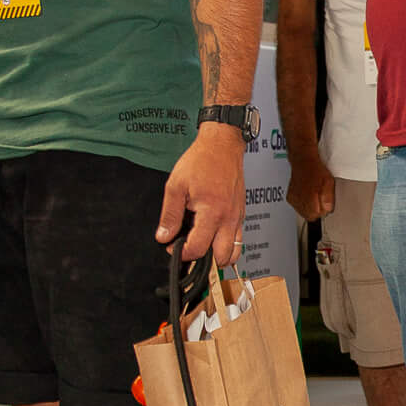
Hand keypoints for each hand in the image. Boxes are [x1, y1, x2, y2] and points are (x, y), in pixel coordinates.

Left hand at [157, 123, 246, 266]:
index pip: (198, 248)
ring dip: (220, 256)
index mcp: (212, 212)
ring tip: (204, 247)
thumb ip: (170, 215)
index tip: (174, 247)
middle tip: (190, 248)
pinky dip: (228, 244)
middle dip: (204, 260)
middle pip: (222, 258)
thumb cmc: (201, 160)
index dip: (183, 253)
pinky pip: (239, 238)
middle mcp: (228, 218)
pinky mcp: (241, 213)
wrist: (222, 145)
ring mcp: (237, 217)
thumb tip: (164, 236)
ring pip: (235, 252)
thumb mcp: (176, 186)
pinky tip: (214, 236)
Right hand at [286, 153, 336, 223]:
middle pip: (309, 216)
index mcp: (309, 199)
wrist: (303, 161)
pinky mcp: (290, 197)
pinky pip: (297, 207)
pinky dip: (302, 204)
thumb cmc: (316, 170)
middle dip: (316, 210)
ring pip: (303, 212)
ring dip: (309, 208)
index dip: (323, 210)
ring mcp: (294, 200)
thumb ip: (328, 198)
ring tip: (313, 195)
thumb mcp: (329, 183)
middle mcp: (300, 201)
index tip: (325, 203)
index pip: (317, 216)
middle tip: (320, 199)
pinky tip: (306, 195)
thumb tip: (328, 209)